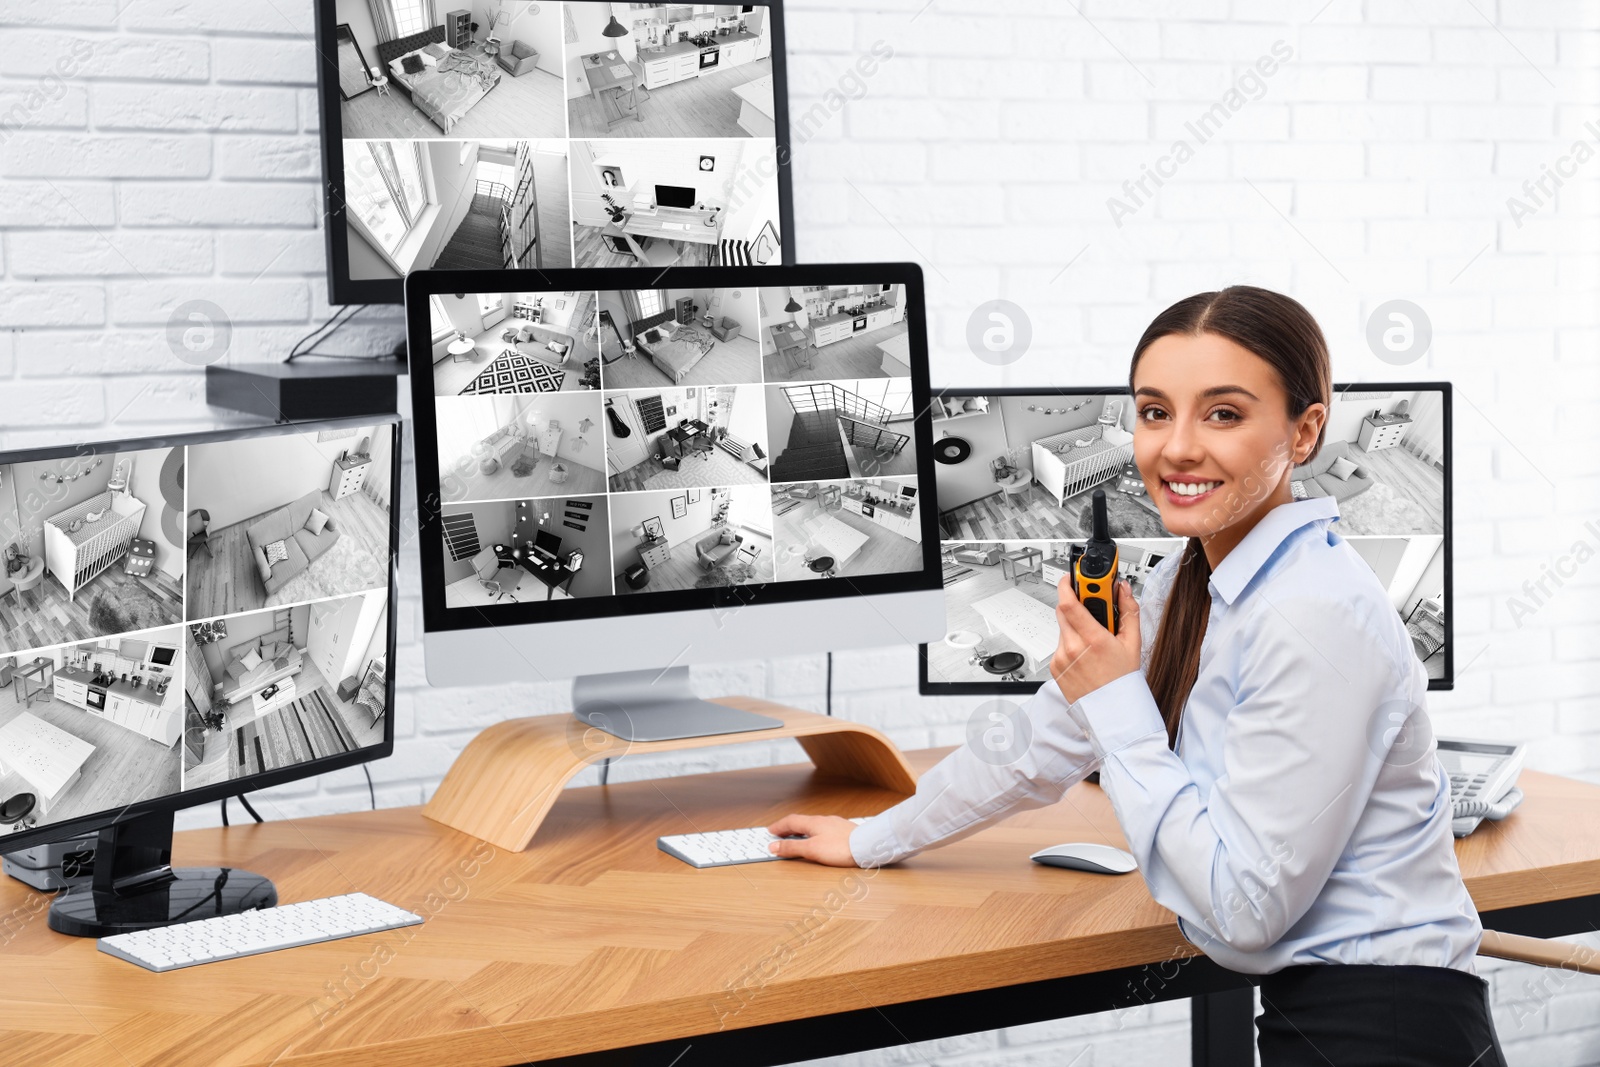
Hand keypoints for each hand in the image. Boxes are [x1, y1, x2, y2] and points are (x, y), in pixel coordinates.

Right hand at [765, 814, 859, 866]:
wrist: (867, 847)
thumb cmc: (841, 848)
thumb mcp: (811, 850)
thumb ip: (792, 848)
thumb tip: (774, 846)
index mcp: (813, 822)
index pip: (790, 821)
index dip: (778, 826)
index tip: (770, 831)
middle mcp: (823, 820)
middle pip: (801, 822)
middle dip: (788, 828)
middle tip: (779, 835)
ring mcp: (835, 825)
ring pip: (813, 825)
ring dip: (801, 831)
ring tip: (796, 838)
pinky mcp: (844, 831)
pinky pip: (823, 829)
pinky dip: (814, 833)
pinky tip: (818, 840)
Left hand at [1051, 577, 1141, 704]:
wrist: (1112, 714)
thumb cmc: (1123, 682)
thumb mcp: (1133, 644)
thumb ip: (1127, 611)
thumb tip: (1123, 589)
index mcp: (1093, 640)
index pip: (1070, 603)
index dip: (1068, 585)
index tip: (1072, 577)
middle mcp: (1072, 648)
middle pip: (1063, 611)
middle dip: (1075, 604)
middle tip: (1091, 607)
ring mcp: (1061, 658)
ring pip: (1062, 628)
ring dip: (1075, 626)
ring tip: (1092, 640)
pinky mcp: (1054, 668)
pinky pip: (1059, 645)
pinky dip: (1070, 643)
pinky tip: (1085, 655)